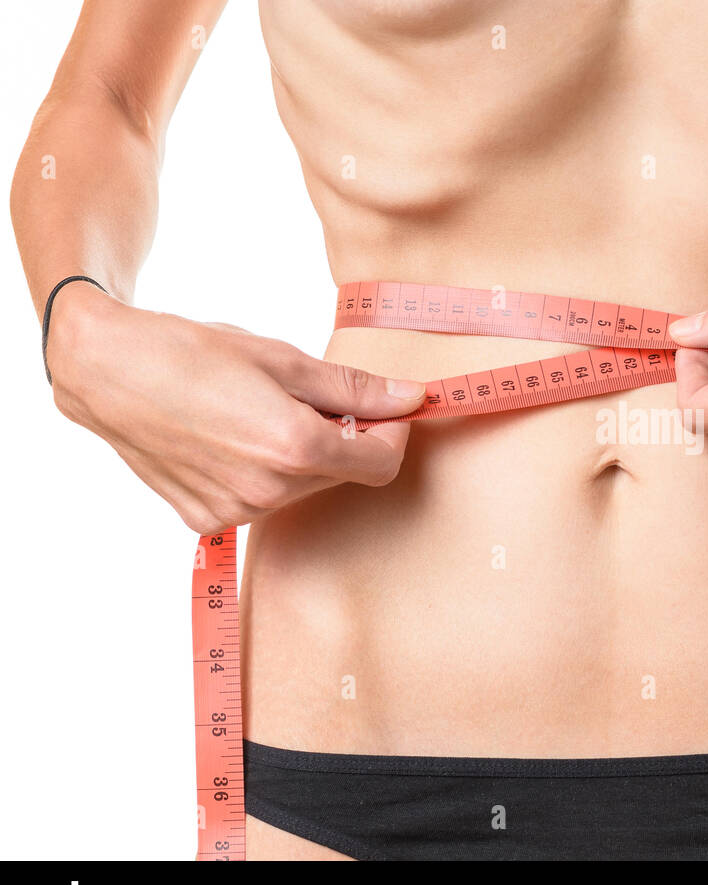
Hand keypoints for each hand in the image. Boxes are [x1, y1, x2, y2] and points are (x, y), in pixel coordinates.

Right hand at [46, 283, 428, 532]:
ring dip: (303, 455)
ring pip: (304, 490)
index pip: (382, 464)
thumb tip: (412, 398)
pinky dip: (264, 472)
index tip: (383, 407)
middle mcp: (267, 493)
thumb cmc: (193, 351)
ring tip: (260, 413)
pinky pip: (262, 500)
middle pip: (343, 475)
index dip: (392, 433)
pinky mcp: (206, 520)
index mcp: (294, 449)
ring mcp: (234, 512)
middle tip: (308, 399)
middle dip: (345, 439)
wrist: (104, 370)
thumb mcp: (283, 359)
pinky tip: (231, 437)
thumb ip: (354, 388)